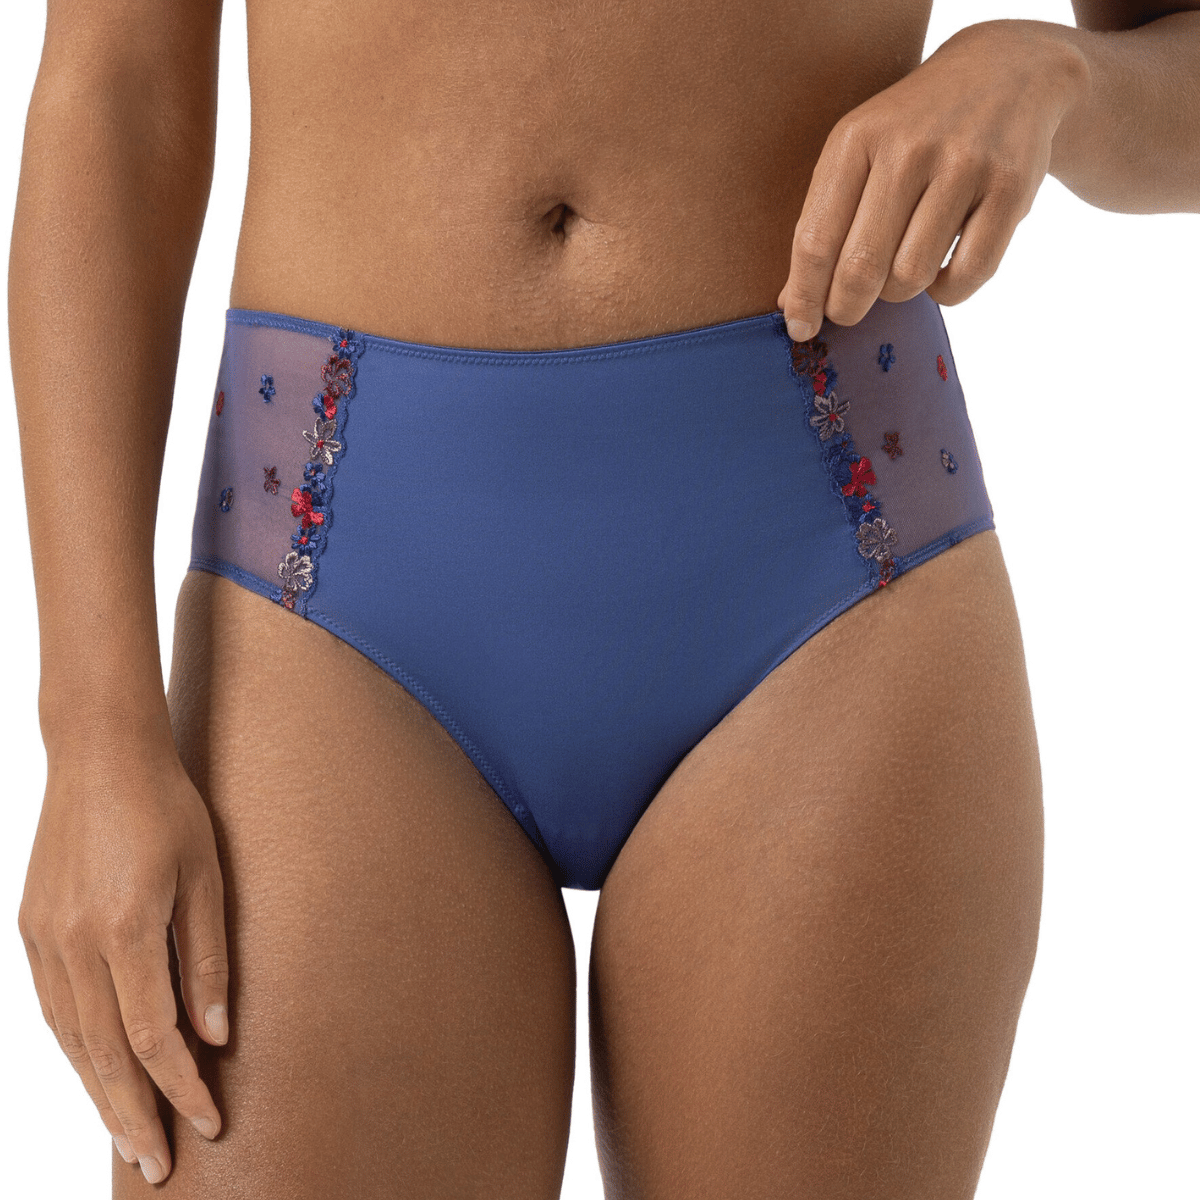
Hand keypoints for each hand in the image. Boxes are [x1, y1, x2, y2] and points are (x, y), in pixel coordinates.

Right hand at [17, 741, 229, 1185]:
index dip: (183, 1088)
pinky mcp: (30, 930)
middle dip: (133, 1115)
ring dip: (99, 1092)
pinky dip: (75, 1050)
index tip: (211, 1123)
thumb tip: (217, 1034)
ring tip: (127, 1133)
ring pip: (71, 1040)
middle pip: (105, 1055)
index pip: (155, 1038)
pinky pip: (51, 1009)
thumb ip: (209, 958)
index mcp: (124, 930)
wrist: (100, 754)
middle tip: (156, 1165)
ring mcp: (43, 939)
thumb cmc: (167, 806)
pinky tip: (95, 1071)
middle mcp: (73, 945)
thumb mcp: (207, 875)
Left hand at [776, 19, 1089, 338]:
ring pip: (912, 276)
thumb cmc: (914, 130)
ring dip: (900, 293)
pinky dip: (948, 293)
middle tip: (847, 313)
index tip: (800, 329)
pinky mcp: (1011, 188)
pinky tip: (941, 275)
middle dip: (846, 307)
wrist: (1007, 71)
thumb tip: (794, 304)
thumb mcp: (860, 152)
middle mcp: (909, 149)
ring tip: (901, 272)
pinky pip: (967, 275)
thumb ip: (825, 221)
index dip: (805, 296)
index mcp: (857, 139)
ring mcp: (964, 166)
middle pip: (861, 267)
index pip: (816, 240)